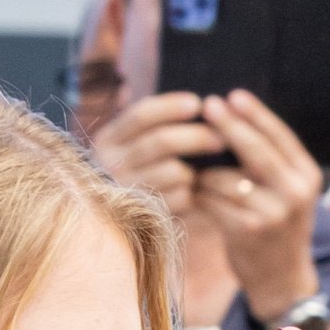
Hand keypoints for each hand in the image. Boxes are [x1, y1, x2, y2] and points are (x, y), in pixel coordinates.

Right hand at [90, 92, 223, 217]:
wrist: (115, 225)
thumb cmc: (134, 171)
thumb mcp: (130, 146)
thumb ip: (154, 126)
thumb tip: (201, 107)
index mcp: (108, 140)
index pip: (142, 115)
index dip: (172, 106)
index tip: (197, 104)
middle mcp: (110, 166)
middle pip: (162, 141)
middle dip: (197, 137)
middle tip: (222, 138)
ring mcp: (125, 193)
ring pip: (175, 171)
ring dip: (195, 170)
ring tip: (205, 170)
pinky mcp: (144, 216)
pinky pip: (180, 198)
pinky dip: (192, 194)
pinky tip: (194, 193)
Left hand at [192, 91, 322, 318]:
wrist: (283, 281)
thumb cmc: (278, 230)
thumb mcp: (288, 194)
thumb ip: (272, 165)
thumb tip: (234, 124)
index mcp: (307, 176)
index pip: (280, 136)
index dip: (255, 114)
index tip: (232, 95)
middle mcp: (294, 192)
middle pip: (255, 150)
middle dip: (229, 126)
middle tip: (208, 106)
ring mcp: (271, 213)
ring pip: (228, 179)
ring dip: (205, 169)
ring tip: (190, 161)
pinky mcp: (246, 232)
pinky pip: (214, 204)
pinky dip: (199, 194)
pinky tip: (189, 189)